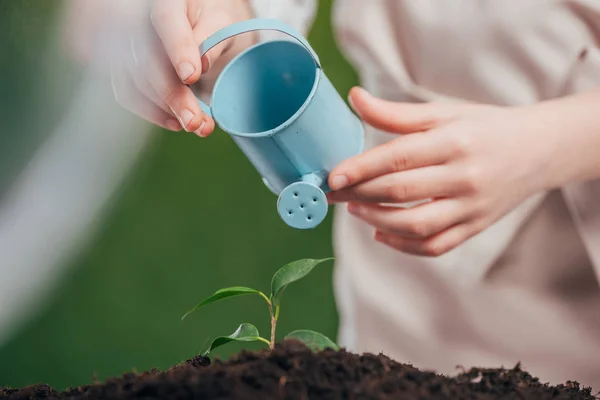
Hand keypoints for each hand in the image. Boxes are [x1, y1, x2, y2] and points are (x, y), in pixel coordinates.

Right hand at [64, 0, 253, 135]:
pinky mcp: (122, 65)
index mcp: (169, 0)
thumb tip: (201, 62)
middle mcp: (140, 18)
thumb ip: (214, 39)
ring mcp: (127, 42)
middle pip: (146, 57)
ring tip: (195, 125)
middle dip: (172, 94)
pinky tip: (174, 121)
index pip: (166, 19)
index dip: (178, 48)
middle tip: (195, 121)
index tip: (191, 76)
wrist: (205, 26)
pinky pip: (125, 91)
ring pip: (133, 78)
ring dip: (163, 109)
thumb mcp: (225, 24)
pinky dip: (150, 112)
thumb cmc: (216, 21)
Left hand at [327, 87, 552, 256]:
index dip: (361, 168)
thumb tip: (354, 98)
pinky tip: (380, 234)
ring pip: (415, 225)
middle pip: (400, 192)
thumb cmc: (483, 127)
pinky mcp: (475, 227)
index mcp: (454, 141)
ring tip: (353, 208)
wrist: (537, 150)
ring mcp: (472, 207)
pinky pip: (435, 246)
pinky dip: (403, 246)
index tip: (331, 176)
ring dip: (376, 221)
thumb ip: (396, 113)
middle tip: (329, 193)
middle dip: (358, 194)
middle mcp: (464, 176)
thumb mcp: (443, 112)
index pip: (398, 158)